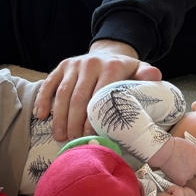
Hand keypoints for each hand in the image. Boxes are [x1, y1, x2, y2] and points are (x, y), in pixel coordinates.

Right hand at [34, 40, 161, 142]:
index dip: (95, 117)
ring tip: (60, 136)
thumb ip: (147, 75)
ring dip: (59, 117)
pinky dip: (43, 99)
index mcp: (112, 66)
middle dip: (75, 122)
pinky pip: (50, 83)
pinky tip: (40, 116)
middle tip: (74, 141)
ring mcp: (74, 64)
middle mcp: (91, 63)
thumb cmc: (125, 72)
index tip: (92, 136)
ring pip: (63, 93)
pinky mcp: (62, 66)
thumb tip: (155, 76)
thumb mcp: (140, 71)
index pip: (101, 95)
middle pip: (79, 97)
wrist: (109, 54)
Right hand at [148, 135, 195, 185]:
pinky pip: (181, 182)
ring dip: (184, 175)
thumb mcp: (186, 144)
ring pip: (189, 177)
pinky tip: (173, 175)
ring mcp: (189, 173)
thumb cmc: (172, 144)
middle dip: (192, 169)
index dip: (194, 161)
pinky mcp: (182, 180)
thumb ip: (190, 151)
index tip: (189, 161)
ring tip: (176, 170)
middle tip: (184, 167)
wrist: (165, 151)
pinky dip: (177, 180)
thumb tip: (188, 153)